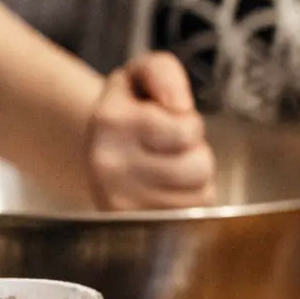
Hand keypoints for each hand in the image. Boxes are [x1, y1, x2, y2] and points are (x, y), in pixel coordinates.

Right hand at [85, 52, 215, 209]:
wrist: (98, 148)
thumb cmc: (131, 109)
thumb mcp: (141, 74)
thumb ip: (163, 72)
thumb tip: (179, 106)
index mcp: (110, 121)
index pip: (187, 131)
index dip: (189, 123)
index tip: (167, 120)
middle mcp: (109, 165)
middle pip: (199, 167)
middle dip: (196, 153)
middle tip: (172, 148)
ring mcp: (119, 203)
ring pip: (200, 194)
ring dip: (195, 179)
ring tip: (169, 167)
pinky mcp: (134, 226)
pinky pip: (192, 215)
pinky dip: (188, 202)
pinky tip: (166, 190)